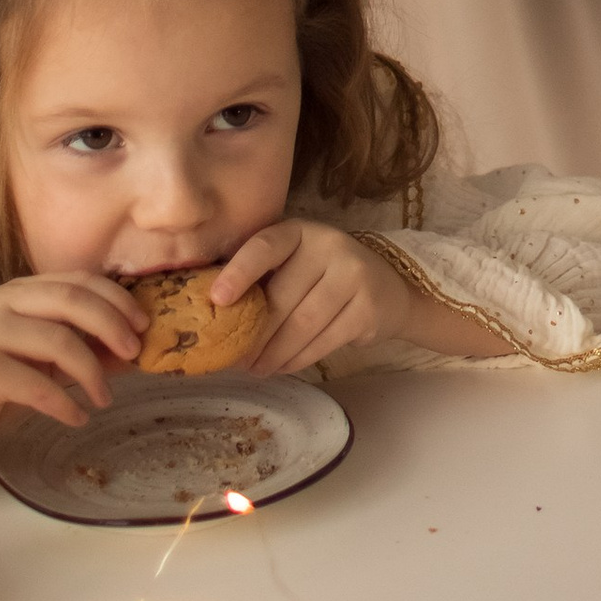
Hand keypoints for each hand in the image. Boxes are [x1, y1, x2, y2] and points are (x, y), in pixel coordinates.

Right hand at [0, 270, 146, 461]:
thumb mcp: (41, 363)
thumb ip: (79, 350)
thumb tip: (131, 353)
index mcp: (17, 292)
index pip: (77, 280)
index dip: (116, 299)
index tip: (143, 324)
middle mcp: (1, 302)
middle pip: (72, 300)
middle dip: (112, 325)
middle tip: (134, 353)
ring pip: (59, 341)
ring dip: (92, 372)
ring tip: (103, 398)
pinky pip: (37, 384)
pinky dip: (65, 402)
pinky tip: (77, 416)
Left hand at [212, 219, 411, 374]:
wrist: (386, 287)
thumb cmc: (321, 275)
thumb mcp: (294, 262)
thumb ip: (261, 277)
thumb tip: (213, 315)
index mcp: (300, 231)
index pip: (265, 246)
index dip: (240, 272)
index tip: (217, 299)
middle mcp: (329, 246)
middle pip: (282, 297)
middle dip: (255, 334)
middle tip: (236, 358)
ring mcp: (353, 275)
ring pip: (302, 324)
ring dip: (274, 353)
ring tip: (257, 369)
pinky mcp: (367, 308)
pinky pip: (324, 341)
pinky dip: (298, 359)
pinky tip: (284, 366)